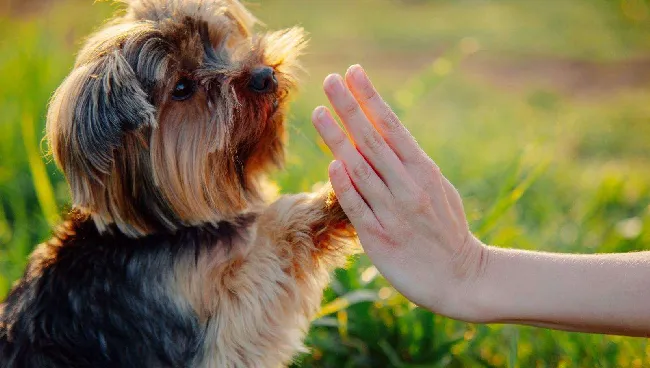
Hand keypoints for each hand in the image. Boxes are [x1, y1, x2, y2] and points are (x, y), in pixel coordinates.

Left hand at [312, 65, 487, 320]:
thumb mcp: (438, 190)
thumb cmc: (447, 231)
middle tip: (330, 80)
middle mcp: (409, 187)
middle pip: (373, 140)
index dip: (371, 99)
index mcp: (424, 171)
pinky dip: (346, 185)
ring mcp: (394, 212)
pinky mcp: (381, 238)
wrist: (462, 280)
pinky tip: (332, 163)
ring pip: (361, 169)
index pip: (392, 127)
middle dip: (350, 108)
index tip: (354, 73)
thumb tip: (384, 139)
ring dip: (338, 139)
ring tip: (319, 112)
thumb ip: (411, 166)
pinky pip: (359, 207)